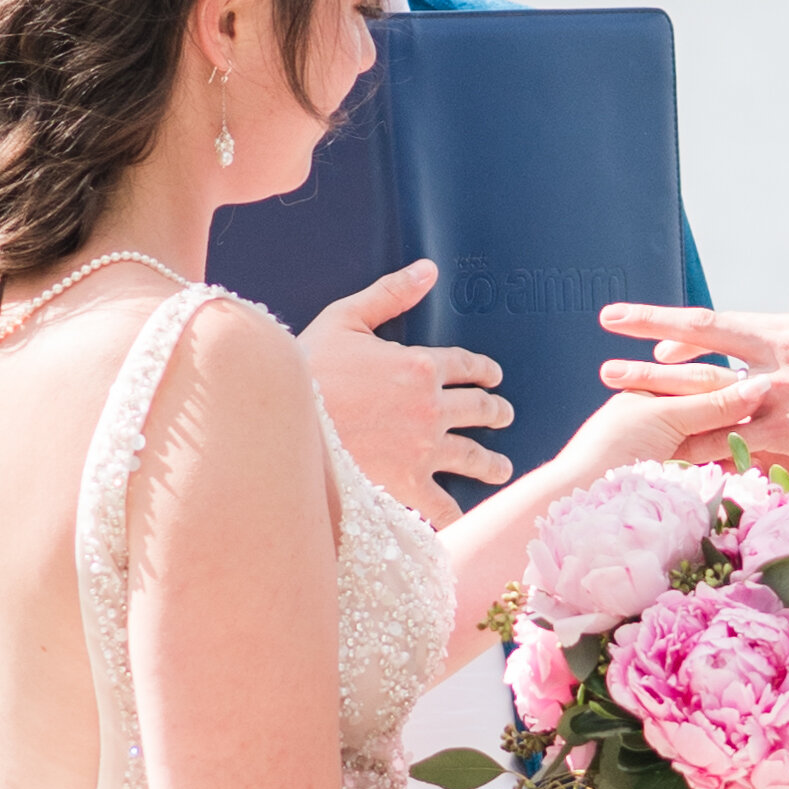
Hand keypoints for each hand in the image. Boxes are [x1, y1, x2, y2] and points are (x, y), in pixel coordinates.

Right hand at [301, 263, 512, 517]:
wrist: (284, 421)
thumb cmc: (308, 367)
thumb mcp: (346, 319)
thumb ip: (390, 294)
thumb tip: (427, 270)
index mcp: (419, 365)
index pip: (466, 366)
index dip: (483, 370)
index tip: (492, 376)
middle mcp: (430, 408)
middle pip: (478, 410)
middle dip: (495, 411)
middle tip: (503, 415)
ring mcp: (422, 450)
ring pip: (473, 457)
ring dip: (491, 463)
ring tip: (501, 468)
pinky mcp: (406, 484)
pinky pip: (442, 506)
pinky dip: (456, 514)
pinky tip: (463, 518)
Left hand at [598, 270, 788, 482]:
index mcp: (788, 330)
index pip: (720, 322)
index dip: (677, 326)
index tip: (645, 332)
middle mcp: (777, 355)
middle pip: (701, 341)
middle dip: (648, 338)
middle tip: (606, 336)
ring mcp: (781, 394)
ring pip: (706, 396)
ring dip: (660, 400)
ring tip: (618, 406)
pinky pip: (733, 443)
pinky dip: (699, 451)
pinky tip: (667, 459)